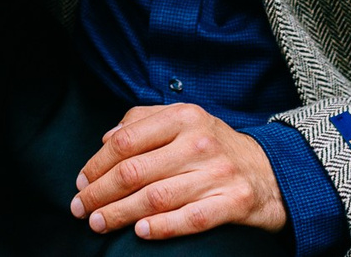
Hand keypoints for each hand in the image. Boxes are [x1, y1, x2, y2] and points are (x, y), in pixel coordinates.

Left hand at [71, 103, 288, 238]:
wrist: (270, 172)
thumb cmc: (214, 147)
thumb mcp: (184, 121)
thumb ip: (143, 121)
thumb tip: (105, 139)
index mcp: (184, 117)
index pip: (126, 141)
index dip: (97, 164)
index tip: (81, 182)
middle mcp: (200, 142)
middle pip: (135, 171)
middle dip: (100, 193)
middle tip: (80, 208)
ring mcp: (218, 173)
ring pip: (156, 197)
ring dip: (121, 214)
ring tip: (99, 223)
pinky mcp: (233, 202)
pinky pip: (190, 219)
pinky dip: (162, 227)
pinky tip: (140, 232)